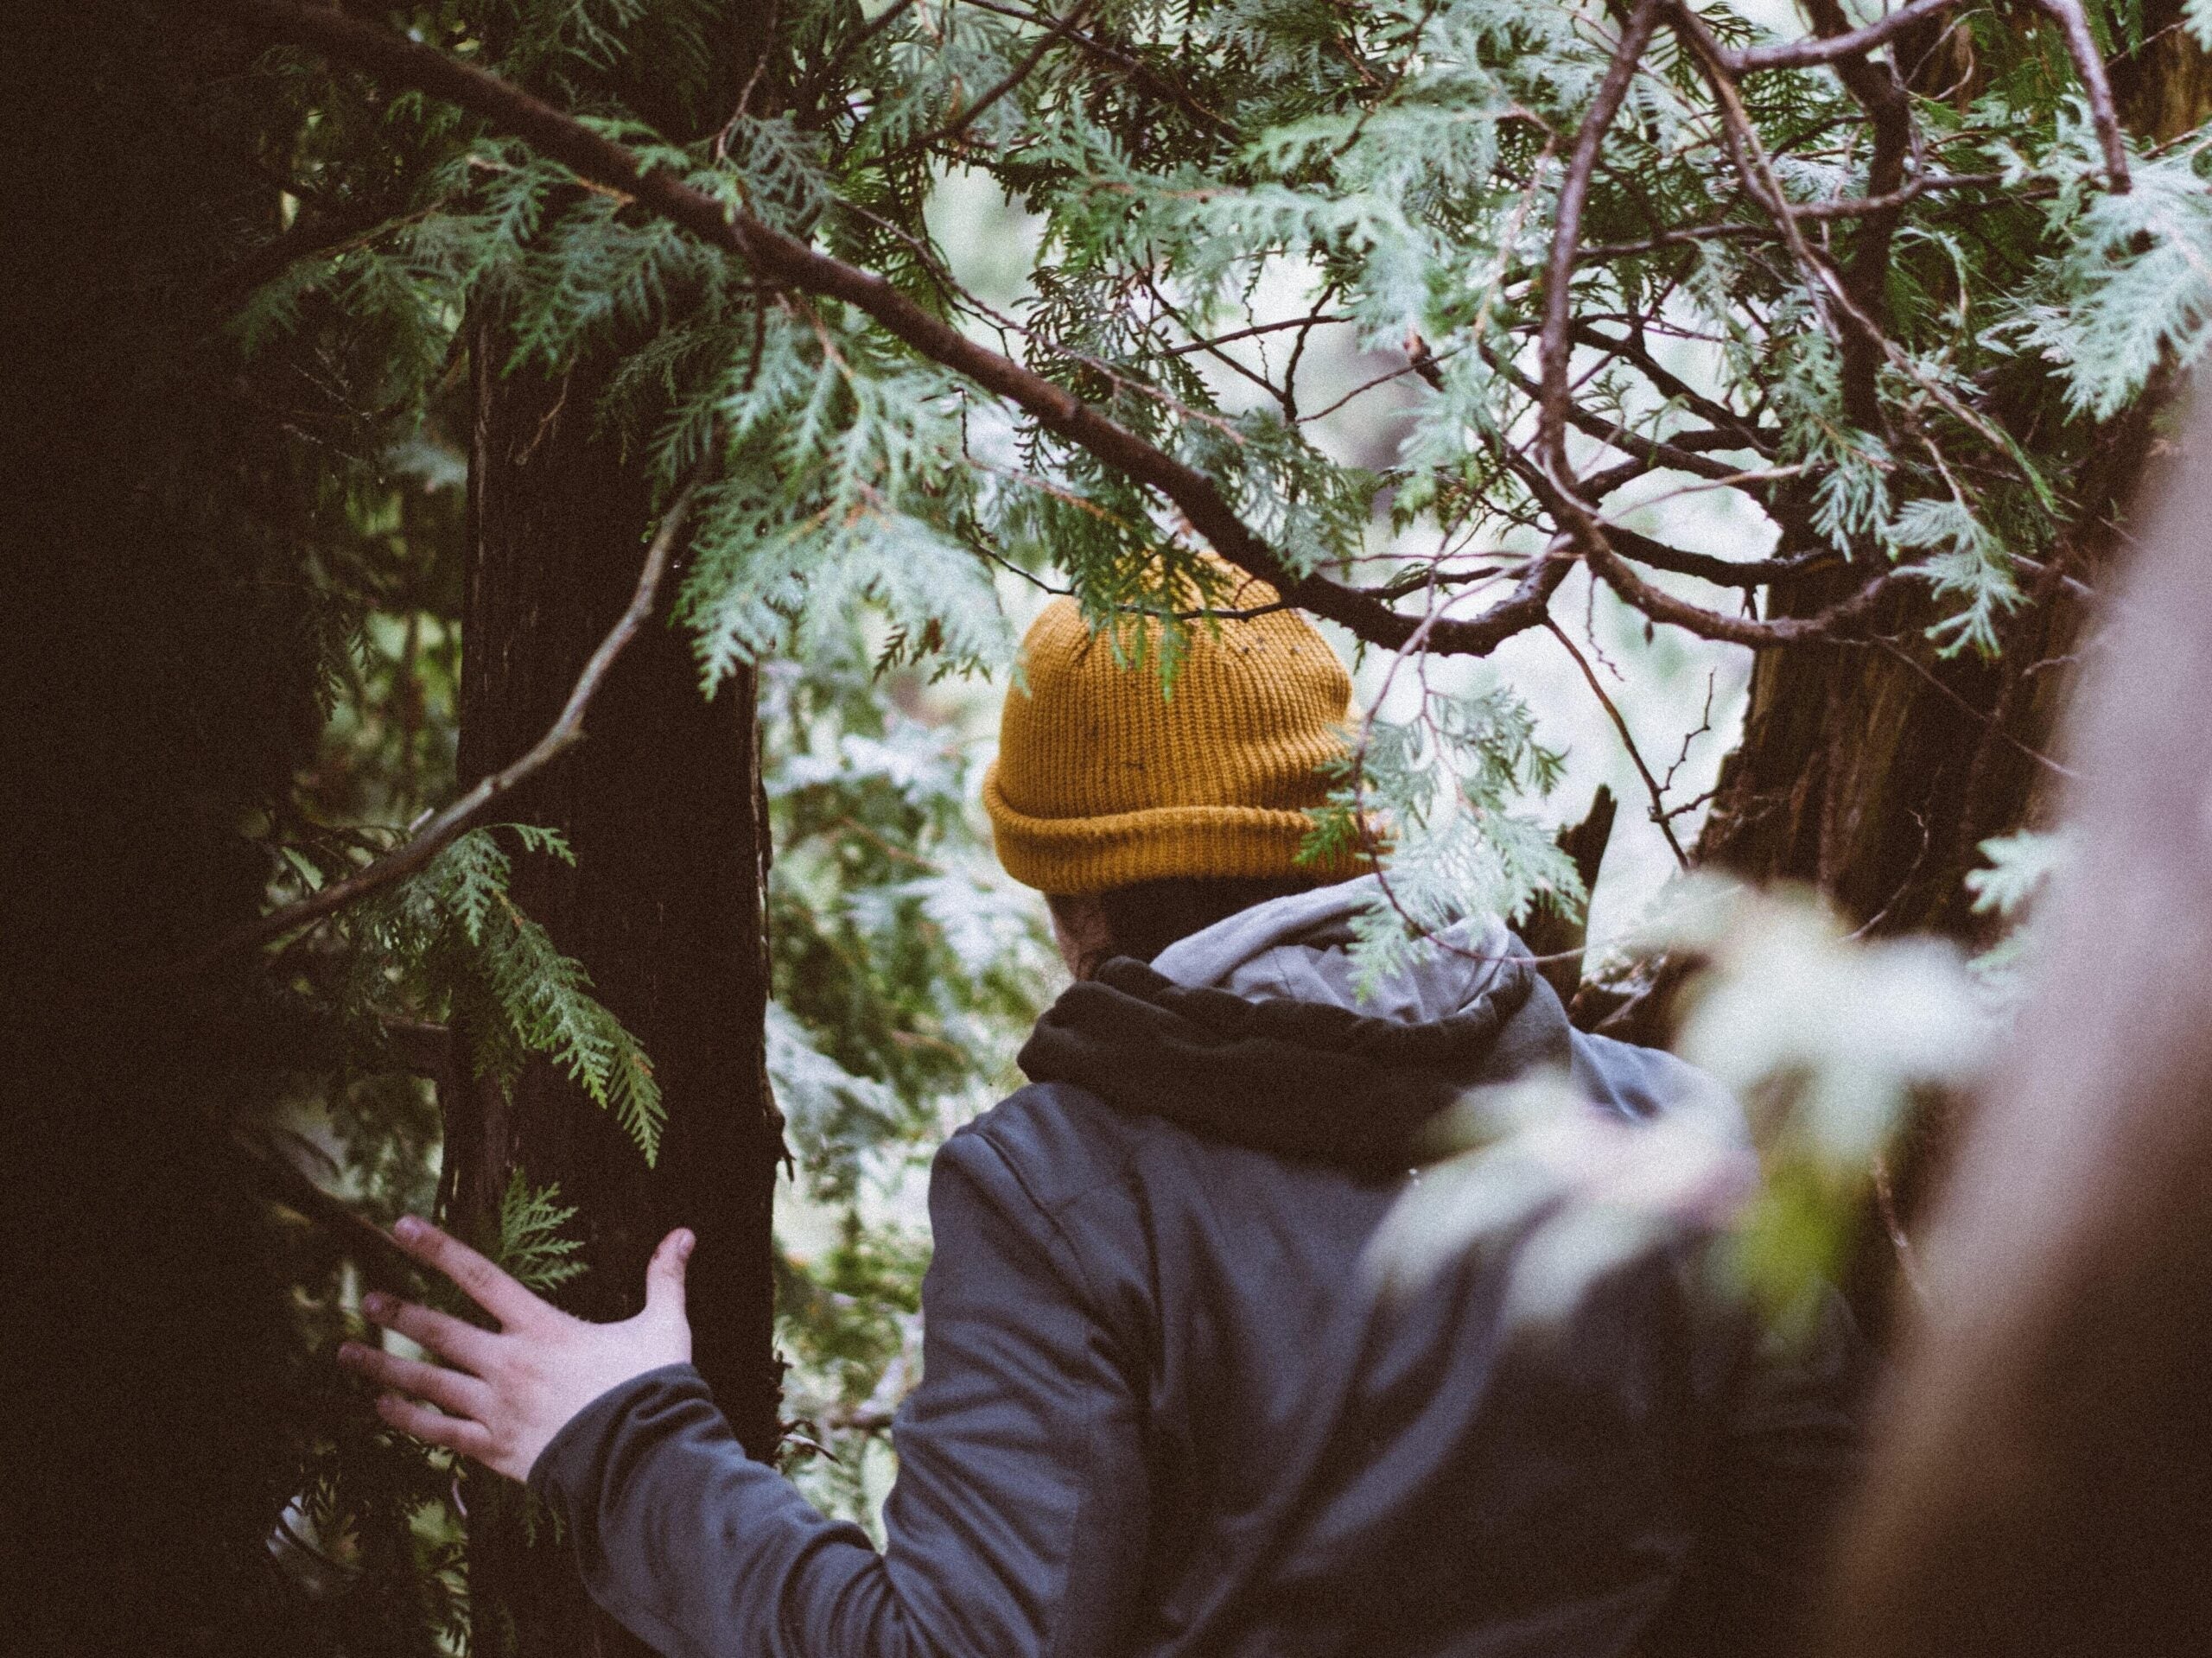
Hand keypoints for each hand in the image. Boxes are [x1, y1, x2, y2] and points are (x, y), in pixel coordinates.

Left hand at [337, 1214, 694, 1482]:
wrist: (640, 1458)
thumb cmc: (651, 1389)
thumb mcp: (664, 1327)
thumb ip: (665, 1279)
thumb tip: (685, 1232)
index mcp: (542, 1328)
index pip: (480, 1276)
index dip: (437, 1248)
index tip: (401, 1227)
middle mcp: (508, 1363)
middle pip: (440, 1331)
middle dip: (399, 1312)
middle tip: (366, 1298)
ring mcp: (496, 1407)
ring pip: (426, 1383)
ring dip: (384, 1366)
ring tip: (345, 1353)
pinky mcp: (493, 1448)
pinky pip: (438, 1432)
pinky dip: (406, 1419)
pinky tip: (380, 1408)